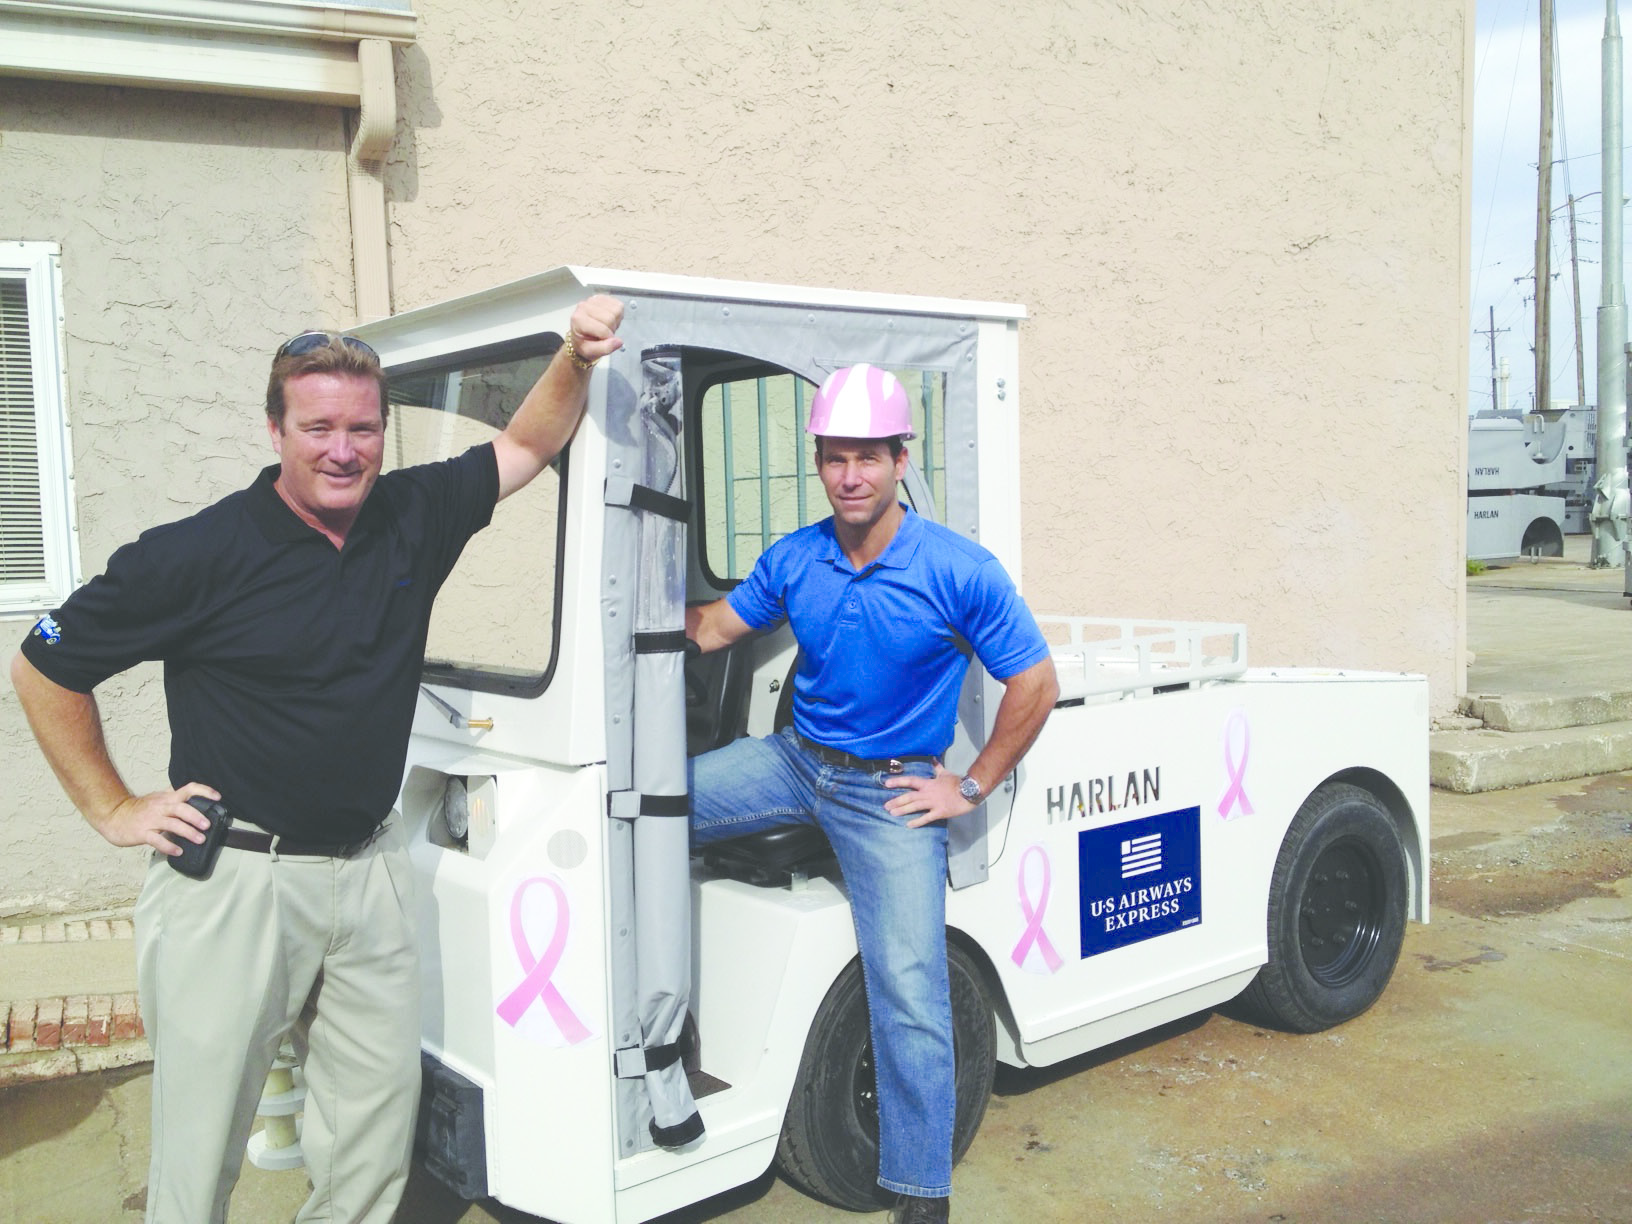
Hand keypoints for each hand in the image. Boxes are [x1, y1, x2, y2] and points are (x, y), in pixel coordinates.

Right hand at [91, 782, 219, 855]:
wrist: (113, 815)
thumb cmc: (139, 809)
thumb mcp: (158, 799)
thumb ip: (175, 798)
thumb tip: (196, 799)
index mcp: (167, 798)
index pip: (188, 789)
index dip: (204, 791)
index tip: (217, 797)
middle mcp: (161, 807)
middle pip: (182, 808)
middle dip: (197, 816)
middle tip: (208, 825)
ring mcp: (151, 820)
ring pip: (172, 824)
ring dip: (188, 832)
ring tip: (200, 839)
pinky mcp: (142, 833)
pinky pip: (157, 840)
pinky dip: (169, 846)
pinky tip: (178, 851)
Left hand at [568, 295, 625, 365]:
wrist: (581, 336)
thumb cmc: (584, 343)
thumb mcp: (591, 352)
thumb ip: (605, 348)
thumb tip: (618, 342)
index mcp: (578, 320)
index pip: (603, 329)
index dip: (608, 338)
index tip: (604, 341)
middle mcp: (584, 306)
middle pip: (610, 317)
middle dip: (612, 328)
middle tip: (605, 334)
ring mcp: (592, 300)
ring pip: (616, 310)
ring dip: (615, 321)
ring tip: (607, 326)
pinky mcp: (601, 297)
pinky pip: (618, 305)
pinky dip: (617, 314)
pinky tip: (609, 319)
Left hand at [883, 764, 974, 828]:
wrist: (969, 791)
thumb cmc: (957, 782)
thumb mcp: (945, 773)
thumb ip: (937, 767)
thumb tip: (933, 759)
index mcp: (928, 783)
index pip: (910, 781)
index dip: (898, 782)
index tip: (886, 784)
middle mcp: (928, 793)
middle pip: (909, 796)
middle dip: (896, 801)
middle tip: (886, 806)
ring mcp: (933, 803)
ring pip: (914, 806)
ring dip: (902, 810)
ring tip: (892, 813)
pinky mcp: (939, 812)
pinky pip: (926, 818)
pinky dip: (917, 822)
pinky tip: (908, 825)